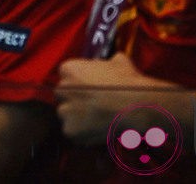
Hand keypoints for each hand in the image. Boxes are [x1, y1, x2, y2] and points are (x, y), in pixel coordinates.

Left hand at [56, 53, 171, 142]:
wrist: (134, 107)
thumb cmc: (126, 82)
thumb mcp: (118, 61)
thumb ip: (106, 63)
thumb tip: (111, 63)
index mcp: (68, 69)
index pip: (66, 75)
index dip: (79, 83)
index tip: (90, 89)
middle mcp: (61, 89)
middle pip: (63, 95)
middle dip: (75, 100)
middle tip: (93, 105)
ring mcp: (64, 111)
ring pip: (67, 115)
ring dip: (78, 117)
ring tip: (97, 118)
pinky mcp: (70, 131)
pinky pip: (74, 133)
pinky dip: (84, 134)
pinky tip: (98, 129)